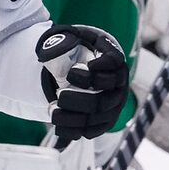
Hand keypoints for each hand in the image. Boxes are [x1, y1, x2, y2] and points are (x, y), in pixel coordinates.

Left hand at [38, 24, 127, 141]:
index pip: (112, 63)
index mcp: (114, 60)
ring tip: (53, 112)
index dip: (96, 68)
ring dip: (75, 118)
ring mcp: (114, 104)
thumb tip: (50, 50)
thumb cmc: (79, 50)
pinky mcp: (105, 120)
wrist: (86, 67)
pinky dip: (75, 131)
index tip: (72, 71)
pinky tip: (58, 127)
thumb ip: (63, 39)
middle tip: (59, 94)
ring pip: (99, 117)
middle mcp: (119, 84)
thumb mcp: (72, 38)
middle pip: (104, 98)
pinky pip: (94, 130)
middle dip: (79, 100)